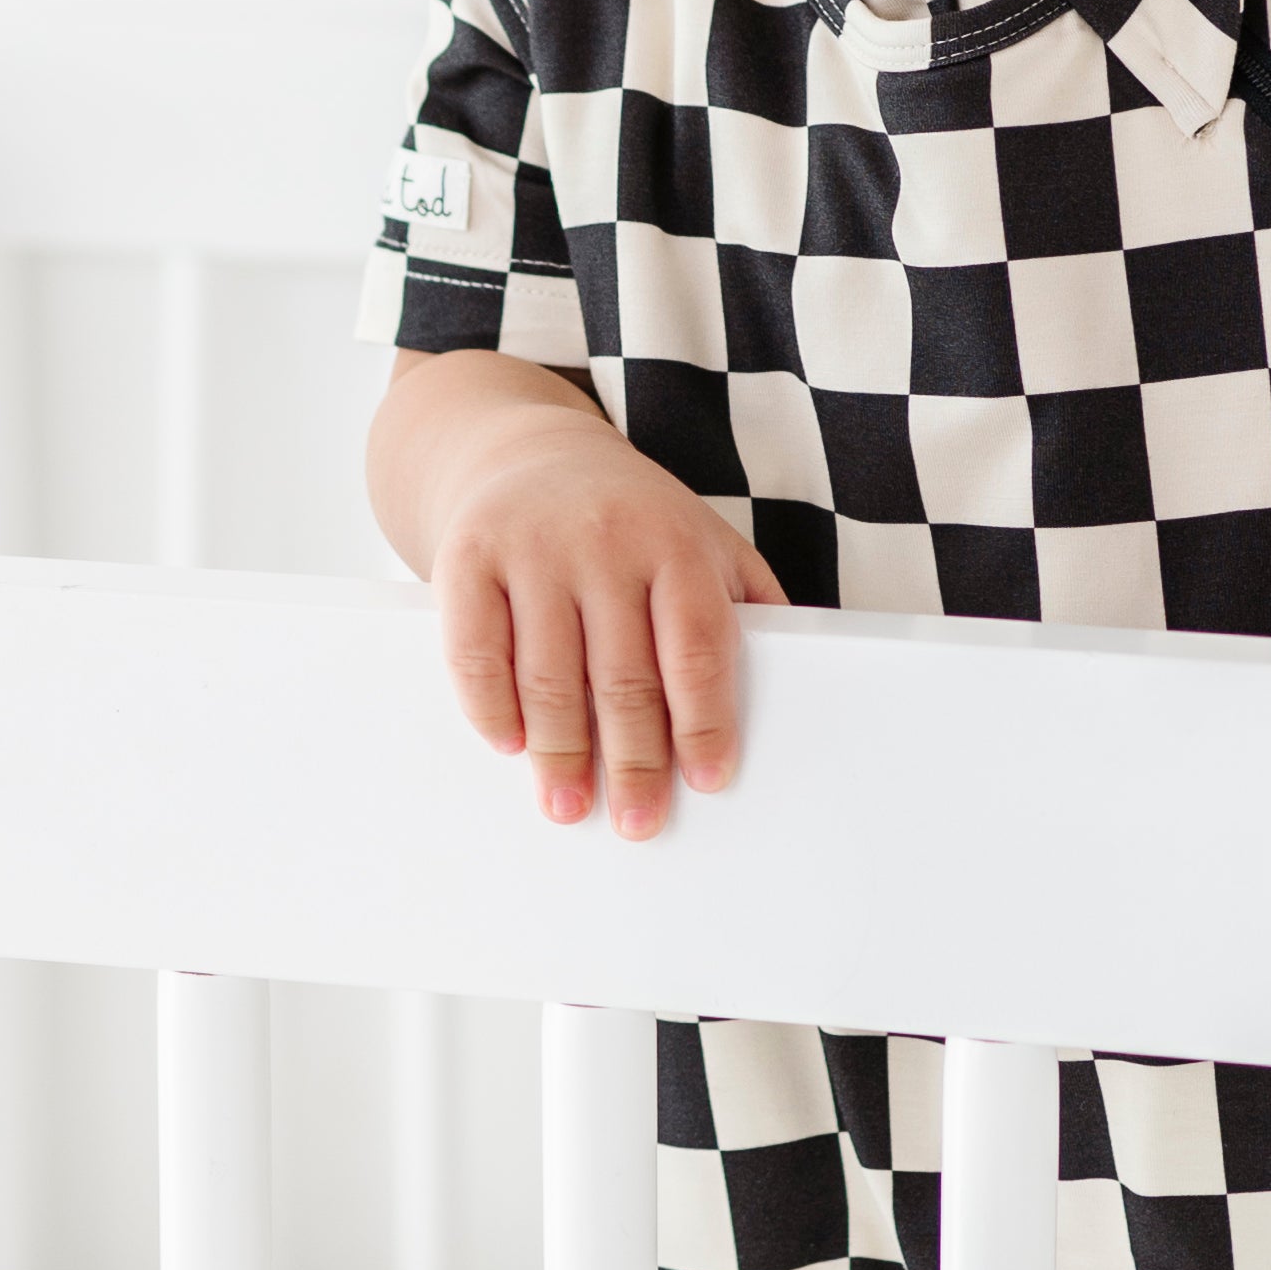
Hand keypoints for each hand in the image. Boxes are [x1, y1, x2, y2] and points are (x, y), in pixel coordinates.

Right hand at [376, 357, 784, 838]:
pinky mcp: (469, 557)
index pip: (696, 647)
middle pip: (623, 674)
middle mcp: (605, 542)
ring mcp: (533, 548)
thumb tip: (801, 684)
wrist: (529, 449)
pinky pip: (474, 649)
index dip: (703, 721)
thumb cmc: (631, 517)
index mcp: (676, 544)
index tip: (707, 780)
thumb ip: (748, 602)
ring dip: (559, 752)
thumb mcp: (704, 539)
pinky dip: (490, 706)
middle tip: (638, 819)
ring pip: (548, 672)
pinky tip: (510, 745)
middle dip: (632, 760)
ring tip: (569, 804)